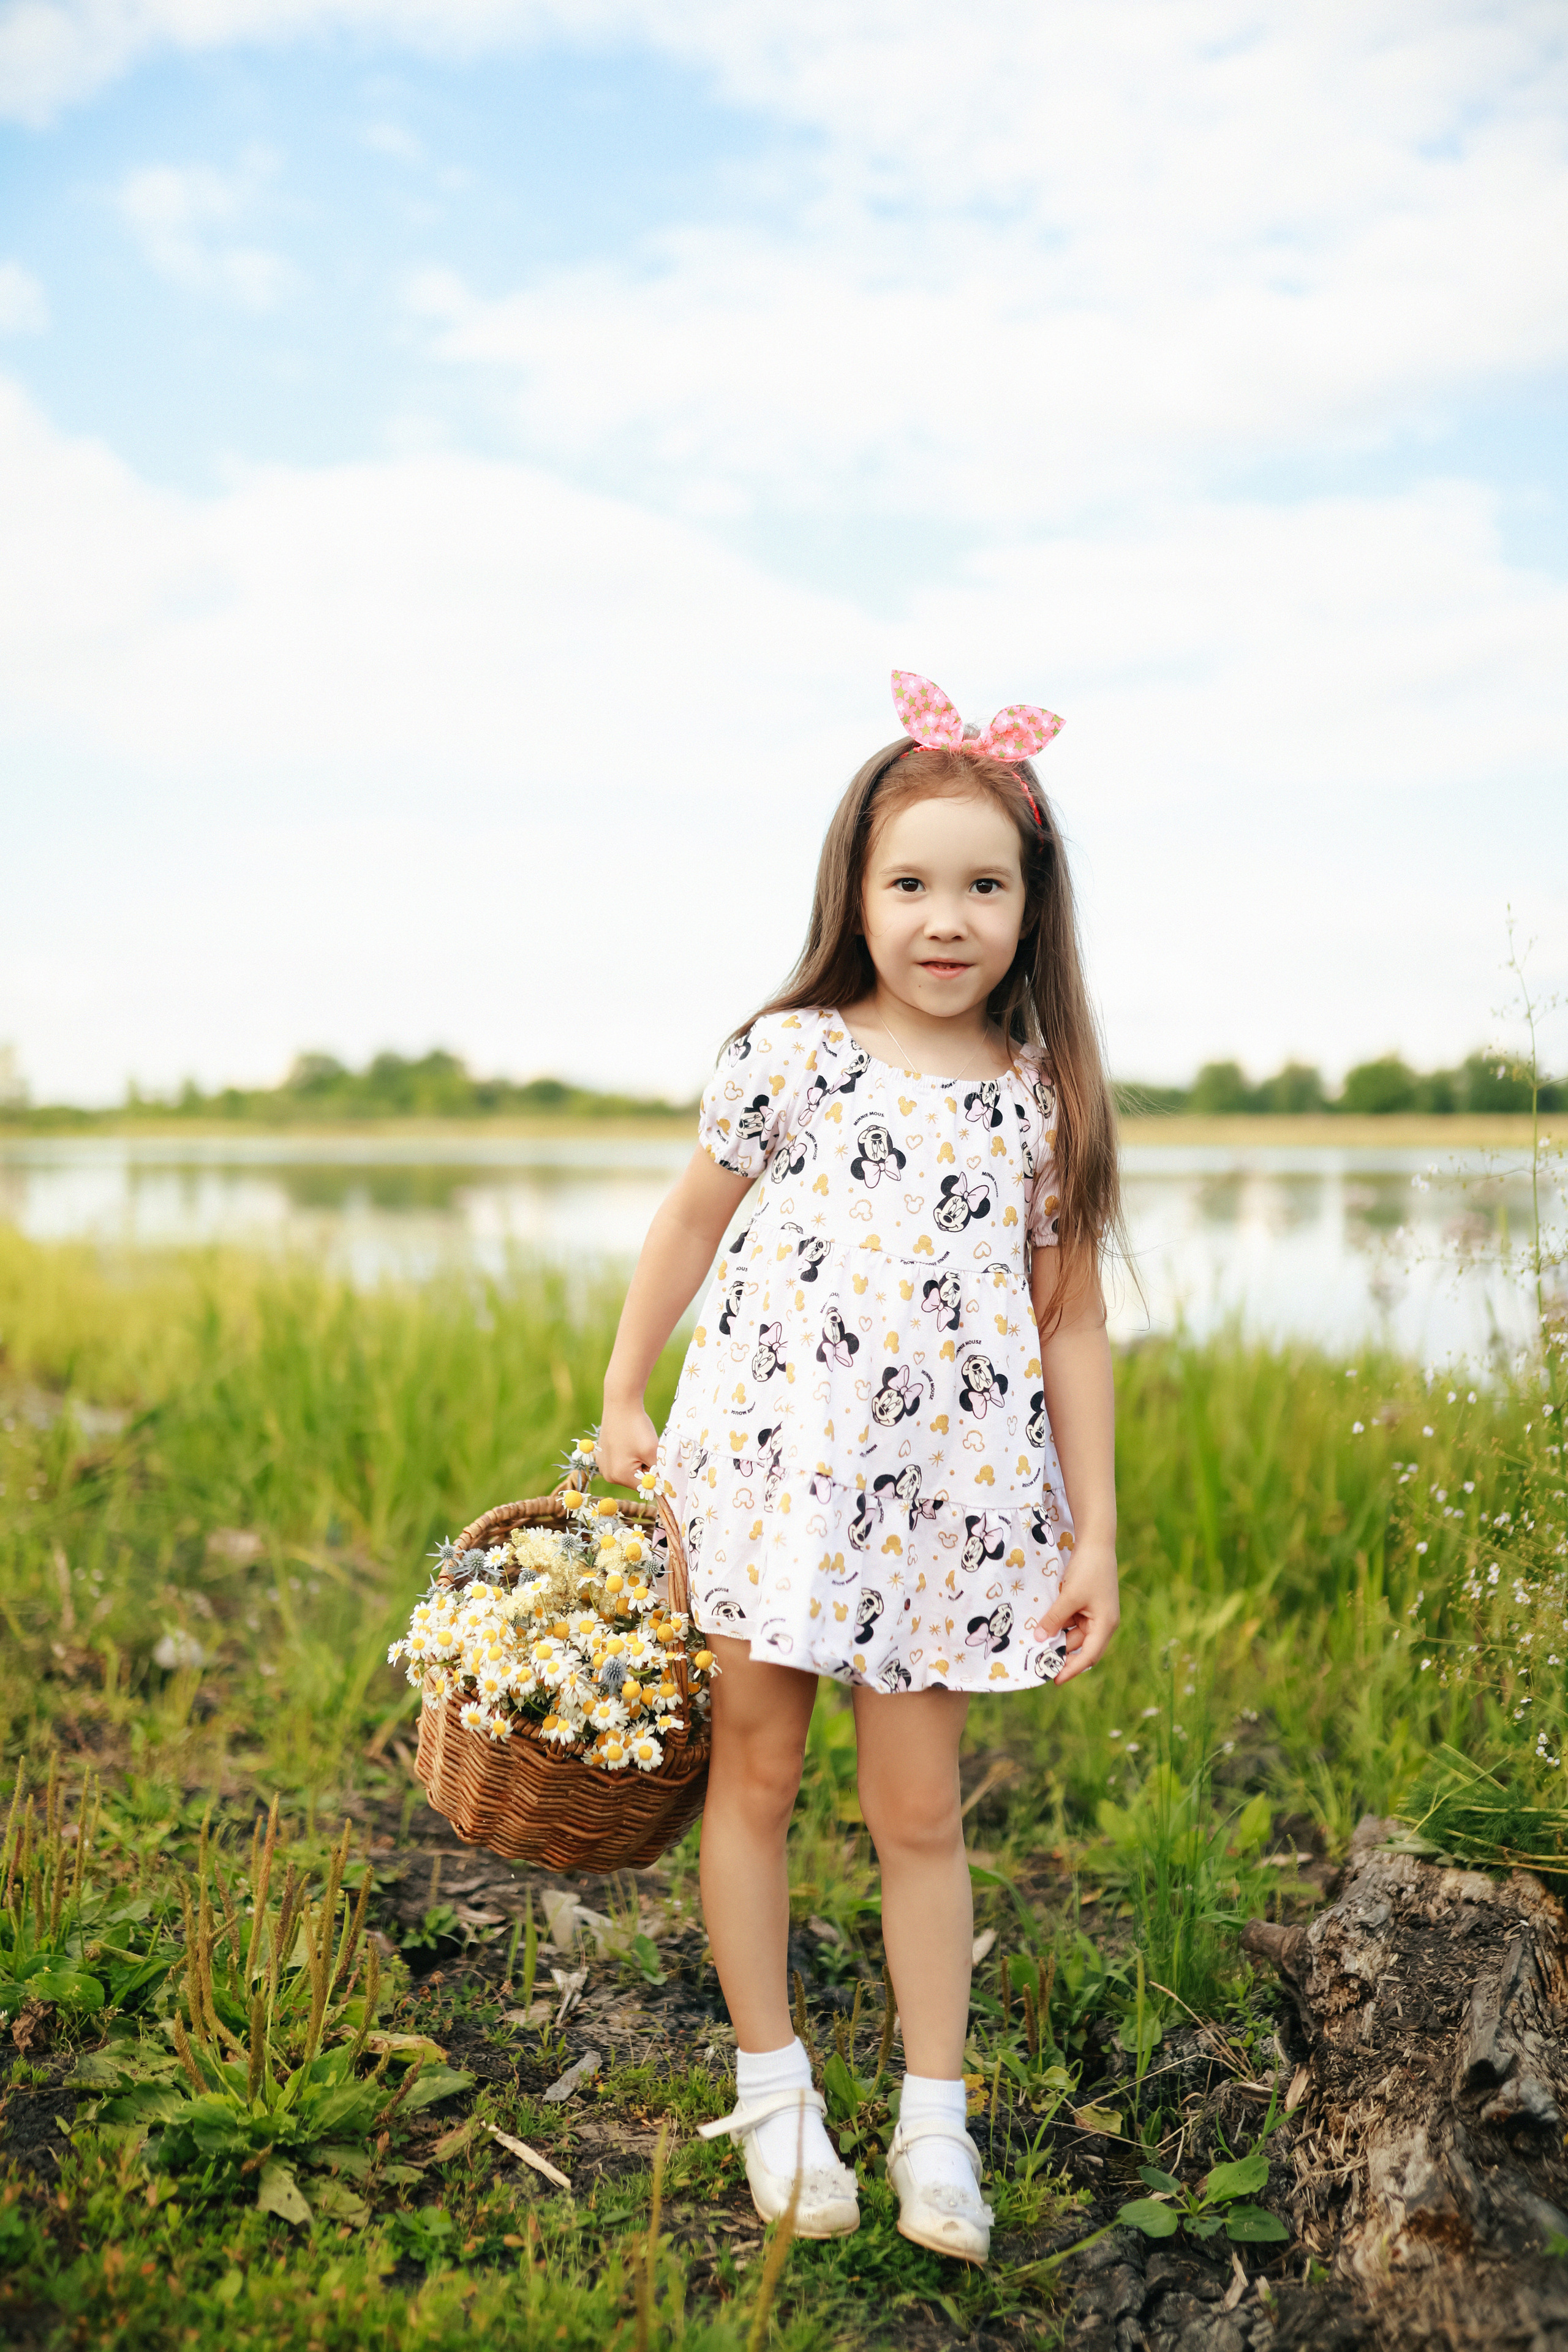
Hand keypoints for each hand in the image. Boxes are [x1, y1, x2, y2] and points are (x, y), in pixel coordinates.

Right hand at [597, 1398, 659, 1489]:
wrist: (621, 1404)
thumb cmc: (637, 1427)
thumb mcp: (652, 1451)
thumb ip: (658, 1472)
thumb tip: (664, 1487)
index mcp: (619, 1476)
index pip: (646, 1487)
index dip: (657, 1476)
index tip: (659, 1460)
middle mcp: (608, 1475)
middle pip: (637, 1481)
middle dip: (647, 1468)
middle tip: (648, 1449)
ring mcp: (603, 1465)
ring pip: (630, 1472)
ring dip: (639, 1462)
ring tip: (638, 1444)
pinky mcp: (603, 1456)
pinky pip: (621, 1463)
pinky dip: (630, 1456)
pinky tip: (629, 1442)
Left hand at [1039, 1534, 1118, 1686]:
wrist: (1096, 1542)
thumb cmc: (1088, 1570)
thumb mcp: (1069, 1596)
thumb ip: (1054, 1618)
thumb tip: (1039, 1638)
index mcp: (1105, 1625)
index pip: (1089, 1655)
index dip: (1072, 1669)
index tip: (1054, 1680)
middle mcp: (1102, 1623)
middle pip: (1080, 1646)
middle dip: (1061, 1655)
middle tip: (1038, 1664)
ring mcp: (1095, 1613)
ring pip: (1073, 1633)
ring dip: (1057, 1638)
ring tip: (1035, 1646)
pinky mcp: (1086, 1604)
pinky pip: (1071, 1620)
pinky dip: (1058, 1624)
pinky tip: (1042, 1626)